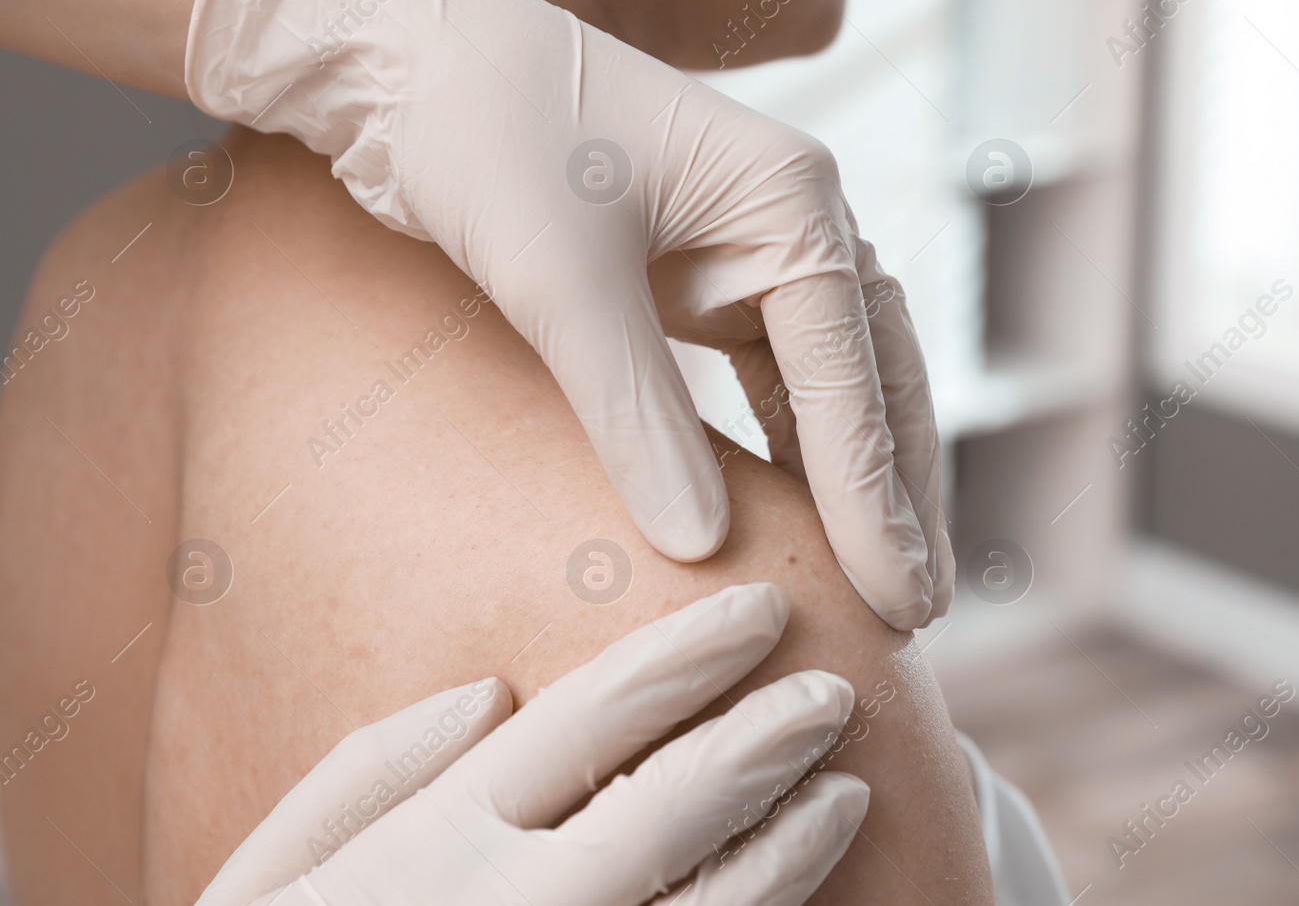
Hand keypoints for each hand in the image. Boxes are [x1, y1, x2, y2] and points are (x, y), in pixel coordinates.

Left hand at [185, 0, 952, 628]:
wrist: (403, 53)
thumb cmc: (481, 133)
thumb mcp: (558, 283)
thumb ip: (634, 416)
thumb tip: (702, 549)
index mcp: (788, 197)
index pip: (850, 370)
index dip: (875, 496)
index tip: (901, 599)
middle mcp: (792, 216)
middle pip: (874, 375)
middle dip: (898, 492)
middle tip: (920, 608)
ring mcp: (751, 242)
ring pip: (833, 380)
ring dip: (856, 475)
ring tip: (885, 578)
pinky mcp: (701, 270)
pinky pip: (772, 372)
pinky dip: (795, 444)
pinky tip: (803, 512)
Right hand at [198, 584, 868, 905]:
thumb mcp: (263, 883)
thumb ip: (363, 776)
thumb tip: (488, 691)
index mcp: (432, 843)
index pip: (590, 716)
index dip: (689, 653)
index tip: (759, 608)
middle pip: (671, 804)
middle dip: (765, 738)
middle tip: (833, 690)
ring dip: (789, 846)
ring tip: (849, 791)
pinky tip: (800, 904)